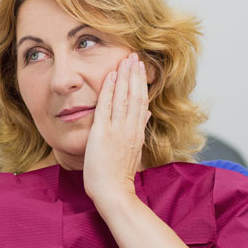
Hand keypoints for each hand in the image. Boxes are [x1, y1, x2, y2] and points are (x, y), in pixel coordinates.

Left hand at [83, 53, 150, 206]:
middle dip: (135, 74)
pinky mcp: (102, 134)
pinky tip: (110, 76)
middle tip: (134, 56)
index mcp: (137, 132)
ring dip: (124, 77)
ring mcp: (117, 130)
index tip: (140, 68)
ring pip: (123, 98)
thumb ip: (139, 130)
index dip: (141, 83)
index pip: (141, 102)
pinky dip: (108, 90)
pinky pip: (106, 107)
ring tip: (126, 59)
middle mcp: (130, 129)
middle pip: (135, 95)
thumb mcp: (134, 151)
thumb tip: (145, 114)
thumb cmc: (119, 176)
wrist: (113, 192)